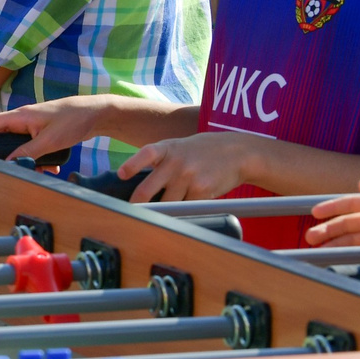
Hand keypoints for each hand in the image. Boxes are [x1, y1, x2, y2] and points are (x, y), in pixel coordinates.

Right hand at [0, 95, 131, 166]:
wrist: (97, 114)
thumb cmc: (74, 119)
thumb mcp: (49, 141)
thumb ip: (27, 153)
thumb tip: (8, 162)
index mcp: (20, 116)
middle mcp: (23, 119)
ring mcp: (32, 125)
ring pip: (17, 145)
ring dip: (23, 159)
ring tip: (36, 169)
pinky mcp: (42, 131)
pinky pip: (31, 147)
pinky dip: (37, 158)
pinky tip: (50, 167)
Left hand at [118, 130, 266, 202]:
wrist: (237, 152)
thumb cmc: (202, 151)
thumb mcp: (179, 147)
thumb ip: (160, 160)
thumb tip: (139, 184)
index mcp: (167, 148)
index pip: (145, 154)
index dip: (132, 165)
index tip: (122, 175)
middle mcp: (176, 162)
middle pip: (148, 189)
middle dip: (138, 203)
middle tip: (131, 212)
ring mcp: (189, 177)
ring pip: (166, 203)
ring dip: (163, 210)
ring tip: (162, 212)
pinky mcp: (202, 191)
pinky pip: (185, 208)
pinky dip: (183, 211)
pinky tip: (185, 208)